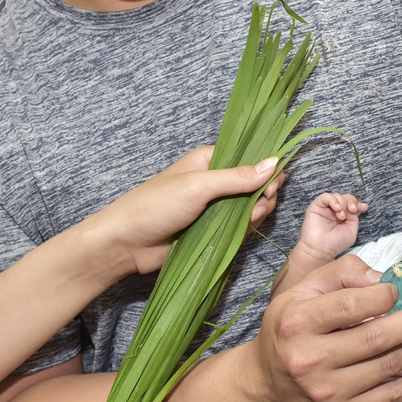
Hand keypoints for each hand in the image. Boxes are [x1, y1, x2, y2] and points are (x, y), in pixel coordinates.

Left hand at [87, 145, 283, 275]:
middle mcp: (215, 181)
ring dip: (256, 214)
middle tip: (257, 208)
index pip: (251, 158)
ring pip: (251, 207)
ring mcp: (215, 207)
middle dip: (263, 196)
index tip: (271, 186)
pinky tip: (242, 231)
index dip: (266, 171)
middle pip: (255, 184)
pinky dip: (246, 229)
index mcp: (210, 160)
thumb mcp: (198, 186)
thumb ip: (237, 177)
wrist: (126, 243)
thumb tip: (275, 163)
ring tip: (246, 220)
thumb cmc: (155, 205)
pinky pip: (240, 227)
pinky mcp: (213, 230)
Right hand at [246, 255, 401, 401]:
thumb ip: (340, 274)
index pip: (352, 305)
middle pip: (377, 337)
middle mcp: (310, 359)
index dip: (384, 295)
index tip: (398, 291)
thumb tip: (383, 278)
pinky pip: (391, 399)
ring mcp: (328, 391)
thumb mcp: (300, 291)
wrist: (263, 385)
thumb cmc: (288, 330)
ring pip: (389, 366)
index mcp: (298, 323)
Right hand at [297, 192, 368, 260]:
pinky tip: (337, 208)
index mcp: (344, 216)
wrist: (321, 250)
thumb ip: (354, 217)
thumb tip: (357, 207)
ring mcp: (325, 208)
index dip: (358, 203)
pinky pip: (325, 196)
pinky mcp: (316, 206)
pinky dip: (333, 200)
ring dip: (343, 204)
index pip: (352, 204)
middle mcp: (335, 211)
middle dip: (352, 202)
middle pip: (345, 198)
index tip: (363, 208)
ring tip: (341, 216)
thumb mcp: (351, 230)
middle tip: (353, 210)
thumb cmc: (335, 243)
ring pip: (337, 196)